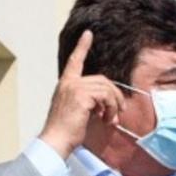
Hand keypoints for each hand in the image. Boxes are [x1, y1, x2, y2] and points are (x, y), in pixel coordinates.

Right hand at [38, 30, 124, 157]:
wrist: (56, 140)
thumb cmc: (66, 131)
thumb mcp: (78, 111)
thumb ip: (90, 102)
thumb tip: (108, 106)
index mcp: (65, 84)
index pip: (74, 61)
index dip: (82, 46)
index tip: (88, 34)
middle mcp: (68, 82)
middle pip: (101, 79)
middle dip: (114, 95)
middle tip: (120, 112)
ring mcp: (74, 88)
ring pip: (105, 88)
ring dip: (114, 104)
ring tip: (112, 119)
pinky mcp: (81, 96)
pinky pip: (105, 96)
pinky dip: (110, 108)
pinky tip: (107, 119)